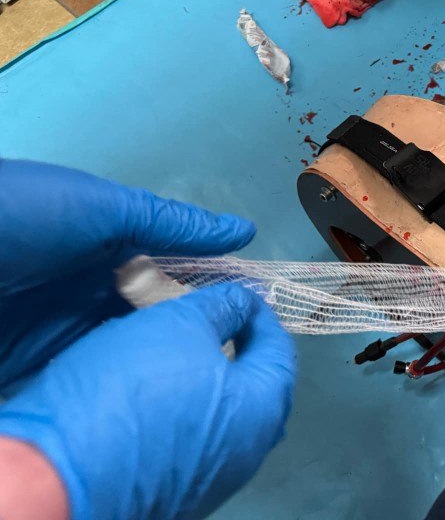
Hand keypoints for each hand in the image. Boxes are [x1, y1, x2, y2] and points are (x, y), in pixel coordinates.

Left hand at [0, 159, 255, 388]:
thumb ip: (170, 224)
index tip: (255, 314)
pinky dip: (109, 395)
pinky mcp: (31, 374)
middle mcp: (85, 296)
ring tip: (199, 387)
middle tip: (231, 362)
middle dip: (187, 342)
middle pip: (150, 324)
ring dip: (153, 370)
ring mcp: (56, 338)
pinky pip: (80, 388)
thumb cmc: (17, 214)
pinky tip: (144, 404)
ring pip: (121, 359)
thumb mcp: (102, 207)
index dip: (210, 295)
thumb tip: (241, 231)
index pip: (170, 278)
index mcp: (104, 252)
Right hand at [0, 283, 295, 519]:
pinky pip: (194, 440)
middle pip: (258, 387)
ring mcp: (213, 478)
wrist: (60, 474)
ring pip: (226, 417)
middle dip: (239, 349)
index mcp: (264, 410)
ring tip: (180, 354)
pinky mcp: (174, 493)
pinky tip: (156, 394)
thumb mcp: (180, 324)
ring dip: (211, 381)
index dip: (260, 315)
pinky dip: (187, 411)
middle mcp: (250, 451)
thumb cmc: (133, 388)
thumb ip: (222, 308)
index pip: (280, 350)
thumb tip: (243, 302)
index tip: (237, 293)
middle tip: (212, 322)